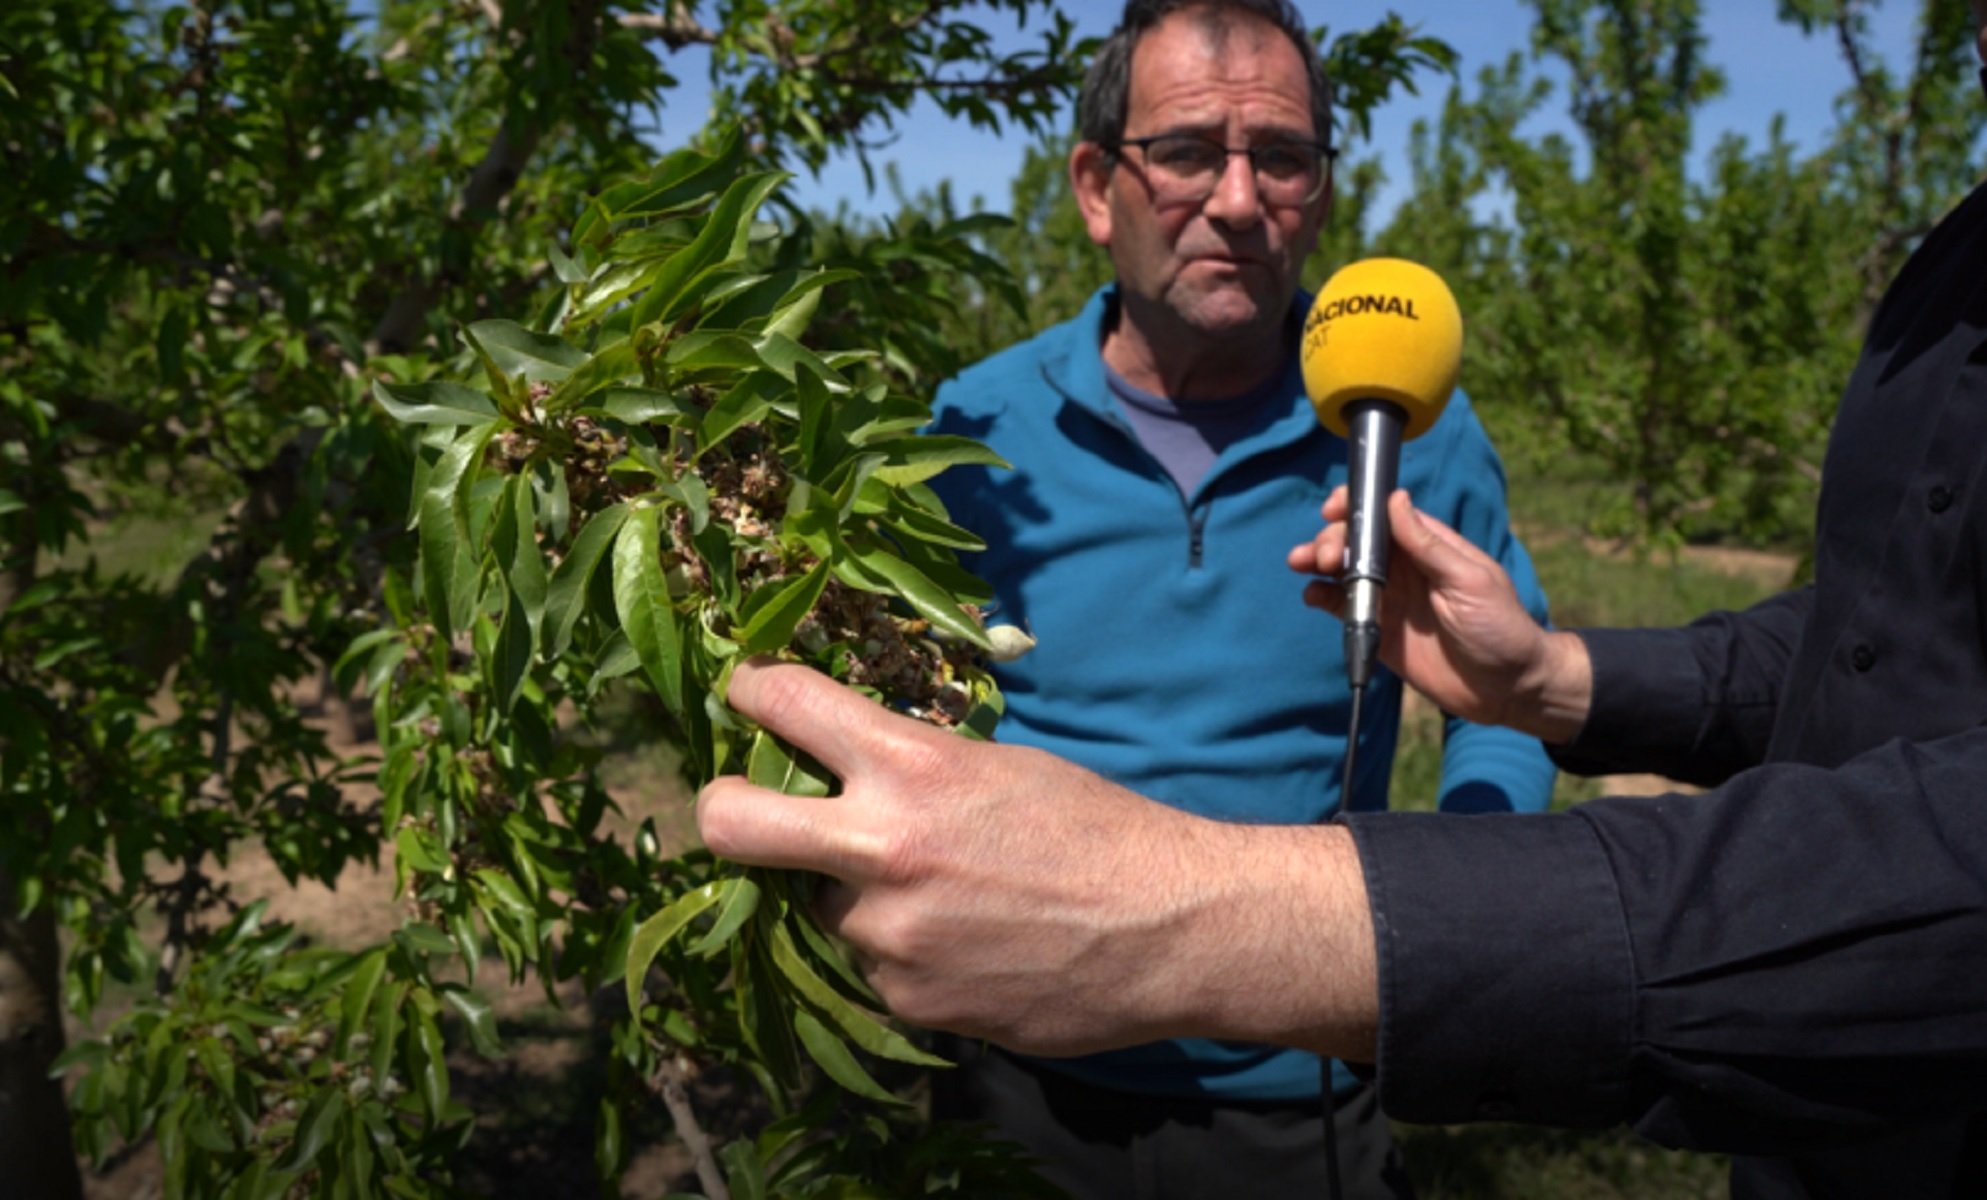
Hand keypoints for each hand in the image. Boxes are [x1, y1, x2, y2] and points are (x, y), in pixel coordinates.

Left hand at [696, 659, 1378, 1058]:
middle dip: (720, 805)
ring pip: (819, 906)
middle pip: (727, 822)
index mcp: (911, 767)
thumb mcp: (1000, 766)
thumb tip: (841, 763)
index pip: (785, 703)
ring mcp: (887, 936)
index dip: (751, 690)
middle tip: (741, 805)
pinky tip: (970, 943)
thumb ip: (911, 765)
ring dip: (856, 897)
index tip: (746, 693)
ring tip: (942, 896)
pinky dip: (904, 953)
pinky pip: (873, 966)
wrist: (1174, 930)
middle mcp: (880, 850)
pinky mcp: (907, 1001)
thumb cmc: (1099, 828)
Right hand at [1287, 488, 1591, 742]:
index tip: (1333, 509)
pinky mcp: (1378, 630)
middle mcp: (1404, 568)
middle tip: (1326, 557)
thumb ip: (1428, 545)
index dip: (1355, 507)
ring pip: (1342, 570)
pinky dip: (1322, 598)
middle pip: (1356, 541)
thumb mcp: (1468, 581)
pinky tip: (1312, 596)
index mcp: (1429, 547)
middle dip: (1333, 540)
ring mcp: (1389, 598)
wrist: (1506, 687)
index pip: (1385, 514)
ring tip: (1302, 564)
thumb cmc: (1500, 628)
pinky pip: (1343, 608)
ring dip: (1317, 562)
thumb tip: (1396, 499)